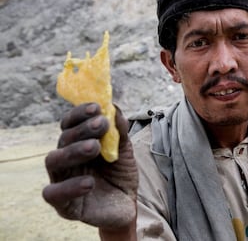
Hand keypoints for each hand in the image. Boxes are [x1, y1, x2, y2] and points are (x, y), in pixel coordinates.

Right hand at [42, 103, 138, 229]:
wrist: (128, 204)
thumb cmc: (121, 174)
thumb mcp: (124, 150)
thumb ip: (119, 131)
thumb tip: (114, 108)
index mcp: (77, 143)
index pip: (70, 124)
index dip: (80, 113)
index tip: (96, 107)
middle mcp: (66, 159)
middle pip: (63, 139)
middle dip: (82, 129)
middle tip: (101, 124)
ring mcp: (62, 180)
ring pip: (53, 161)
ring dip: (73, 151)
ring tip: (94, 147)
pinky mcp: (64, 205)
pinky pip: (54, 194)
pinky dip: (69, 186)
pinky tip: (89, 182)